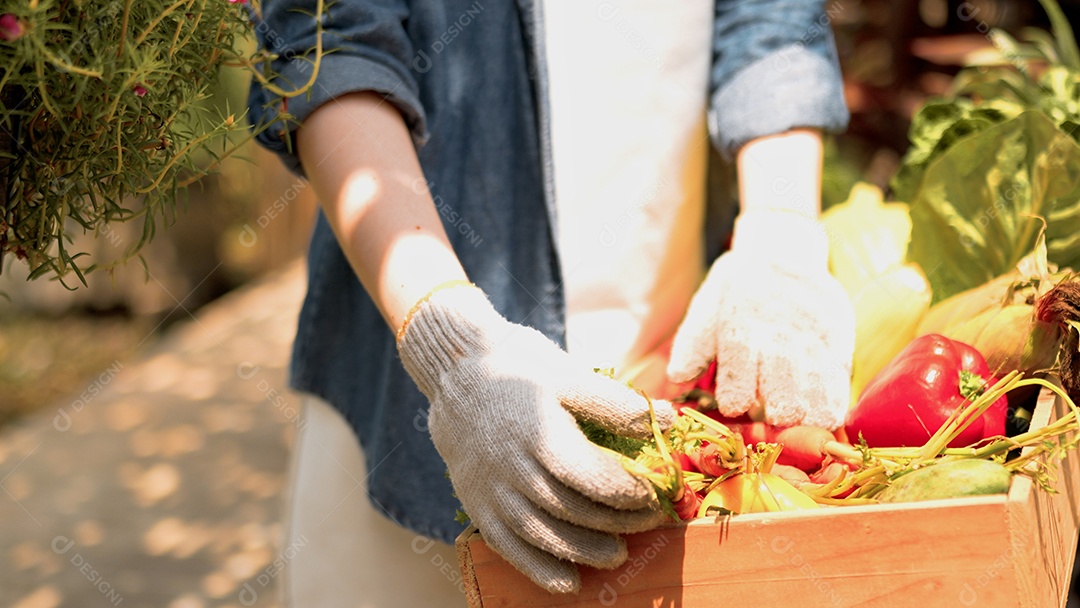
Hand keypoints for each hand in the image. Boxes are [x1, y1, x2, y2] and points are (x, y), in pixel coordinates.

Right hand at [397, 283, 673, 592]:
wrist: (456, 373)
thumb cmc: (521, 371)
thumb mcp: (569, 373)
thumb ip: (616, 403)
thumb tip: (668, 420)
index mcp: (538, 431)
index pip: (589, 476)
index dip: (626, 492)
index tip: (652, 494)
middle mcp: (511, 466)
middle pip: (569, 508)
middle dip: (615, 521)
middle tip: (648, 522)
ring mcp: (491, 489)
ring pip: (541, 533)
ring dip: (584, 551)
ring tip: (618, 554)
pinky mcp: (477, 504)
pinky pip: (507, 547)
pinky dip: (538, 570)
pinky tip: (569, 582)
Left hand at [667, 210, 854, 428]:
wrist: (784, 250)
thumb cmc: (738, 289)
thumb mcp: (708, 305)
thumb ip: (693, 344)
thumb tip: (677, 378)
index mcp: (741, 326)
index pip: (739, 368)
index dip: (736, 394)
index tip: (735, 407)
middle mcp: (778, 335)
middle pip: (782, 386)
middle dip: (778, 412)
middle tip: (774, 420)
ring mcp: (812, 339)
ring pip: (815, 389)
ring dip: (807, 415)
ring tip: (799, 423)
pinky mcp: (839, 341)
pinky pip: (839, 381)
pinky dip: (833, 404)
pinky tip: (824, 417)